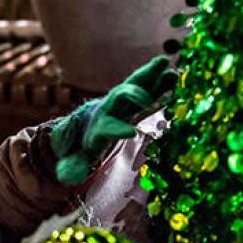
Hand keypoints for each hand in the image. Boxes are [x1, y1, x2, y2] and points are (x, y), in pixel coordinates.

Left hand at [51, 55, 176, 184]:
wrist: (86, 123)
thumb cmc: (83, 143)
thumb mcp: (76, 157)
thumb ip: (72, 167)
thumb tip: (68, 178)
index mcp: (98, 125)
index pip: (106, 126)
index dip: (116, 129)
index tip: (129, 132)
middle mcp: (110, 108)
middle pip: (120, 98)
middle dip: (133, 96)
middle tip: (146, 101)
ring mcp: (123, 101)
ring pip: (136, 84)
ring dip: (150, 75)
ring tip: (165, 64)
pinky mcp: (134, 98)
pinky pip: (147, 86)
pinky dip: (159, 80)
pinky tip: (173, 73)